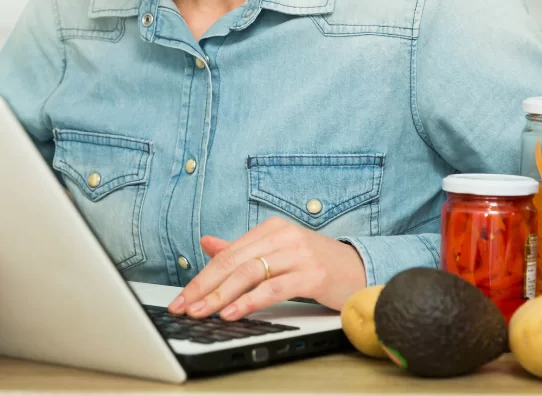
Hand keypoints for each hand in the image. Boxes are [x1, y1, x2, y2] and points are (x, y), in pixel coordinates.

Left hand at [167, 217, 365, 320]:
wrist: (360, 271)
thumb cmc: (315, 265)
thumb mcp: (276, 253)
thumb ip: (242, 250)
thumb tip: (206, 243)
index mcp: (271, 229)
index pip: (228, 254)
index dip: (201, 277)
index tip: (181, 297)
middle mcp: (283, 236)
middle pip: (234, 262)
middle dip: (205, 287)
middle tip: (184, 306)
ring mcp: (298, 253)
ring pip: (250, 274)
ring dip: (221, 295)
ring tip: (202, 312)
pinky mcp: (312, 274)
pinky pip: (274, 288)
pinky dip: (249, 301)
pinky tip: (233, 312)